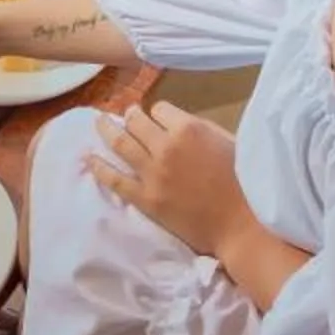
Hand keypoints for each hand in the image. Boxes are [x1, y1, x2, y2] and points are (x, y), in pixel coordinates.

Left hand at [89, 101, 250, 260]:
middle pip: (136, 121)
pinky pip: (115, 179)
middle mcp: (165, 146)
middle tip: (125, 114)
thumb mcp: (228, 142)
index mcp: (188, 128)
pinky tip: (90, 158)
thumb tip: (179, 126)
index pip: (160, 109)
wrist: (241, 225)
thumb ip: (201, 130)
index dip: (160, 113)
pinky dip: (99, 167)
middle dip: (130, 115)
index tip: (160, 119)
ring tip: (99, 122)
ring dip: (106, 129)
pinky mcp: (145, 199)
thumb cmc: (244, 183)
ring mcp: (152, 173)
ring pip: (120, 143)